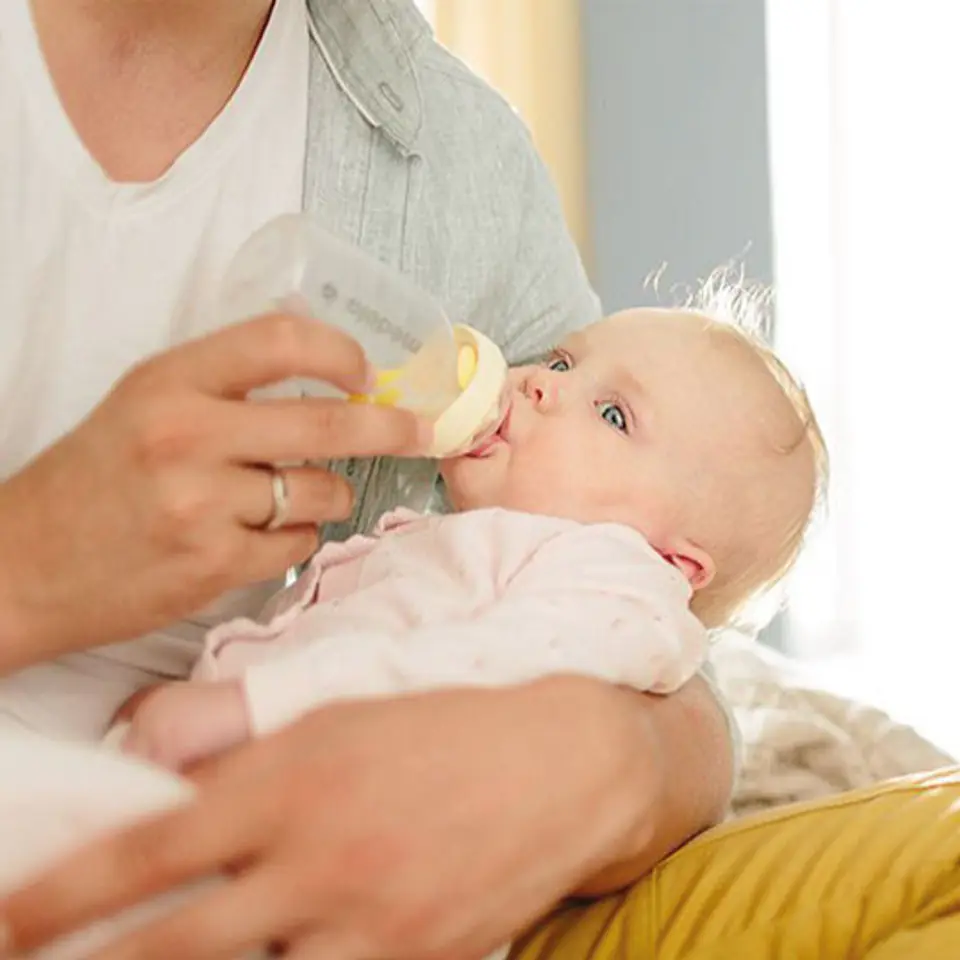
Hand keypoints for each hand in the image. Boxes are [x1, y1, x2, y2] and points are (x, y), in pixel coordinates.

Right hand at [0, 313, 429, 669]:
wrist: (23, 566)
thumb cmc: (91, 480)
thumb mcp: (144, 403)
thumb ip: (223, 383)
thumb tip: (319, 370)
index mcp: (168, 383)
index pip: (279, 341)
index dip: (339, 352)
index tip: (365, 372)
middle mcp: (186, 438)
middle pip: (326, 424)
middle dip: (388, 429)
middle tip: (417, 431)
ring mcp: (201, 507)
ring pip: (320, 492)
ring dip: (329, 494)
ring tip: (298, 495)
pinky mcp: (213, 567)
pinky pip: (298, 544)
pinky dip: (296, 538)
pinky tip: (261, 535)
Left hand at [0, 678, 653, 959]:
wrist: (563, 763)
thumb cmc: (449, 724)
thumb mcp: (342, 713)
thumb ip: (252, 754)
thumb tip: (171, 785)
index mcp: (297, 781)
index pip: (153, 847)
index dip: (65, 894)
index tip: (11, 915)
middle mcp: (321, 859)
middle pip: (176, 945)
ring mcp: (368, 925)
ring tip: (162, 959)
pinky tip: (280, 952)